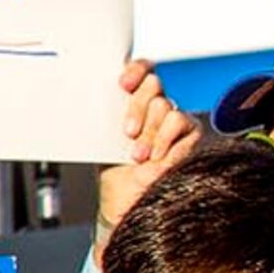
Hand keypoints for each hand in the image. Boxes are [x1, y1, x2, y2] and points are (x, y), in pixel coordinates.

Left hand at [94, 57, 202, 246]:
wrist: (127, 202)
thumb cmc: (112, 172)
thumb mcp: (99, 142)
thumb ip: (101, 119)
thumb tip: (83, 99)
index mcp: (129, 102)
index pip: (139, 70)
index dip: (135, 70)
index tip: (123, 84)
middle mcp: (153, 107)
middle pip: (153, 85)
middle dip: (137, 108)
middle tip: (127, 133)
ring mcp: (172, 119)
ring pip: (165, 105)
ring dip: (149, 131)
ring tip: (138, 155)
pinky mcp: (190, 134)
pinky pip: (180, 122)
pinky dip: (165, 140)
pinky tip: (156, 157)